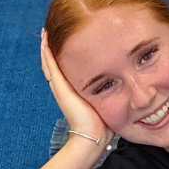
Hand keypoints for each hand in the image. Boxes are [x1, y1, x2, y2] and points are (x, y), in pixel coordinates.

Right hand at [40, 30, 111, 144]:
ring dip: (46, 48)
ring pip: (49, 63)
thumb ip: (109, 93)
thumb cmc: (102, 123)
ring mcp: (60, 87)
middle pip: (53, 64)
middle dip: (51, 48)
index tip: (63, 40)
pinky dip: (47, 54)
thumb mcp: (104, 102)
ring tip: (44, 33)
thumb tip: (124, 87)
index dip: (61, 55)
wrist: (92, 136)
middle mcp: (64, 87)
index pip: (65, 69)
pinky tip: (45, 42)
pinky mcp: (60, 87)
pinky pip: (51, 66)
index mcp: (73, 90)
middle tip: (48, 32)